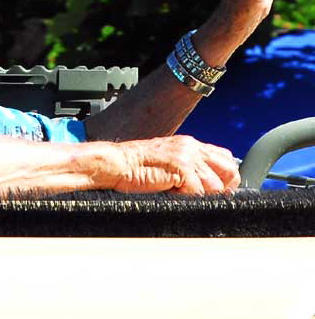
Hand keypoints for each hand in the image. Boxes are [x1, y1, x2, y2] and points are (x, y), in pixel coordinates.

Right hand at [113, 135, 239, 193]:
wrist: (114, 164)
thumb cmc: (134, 168)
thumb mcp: (166, 162)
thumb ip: (186, 168)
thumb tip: (207, 188)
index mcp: (188, 145)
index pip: (225, 158)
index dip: (226, 179)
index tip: (216, 193)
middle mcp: (191, 146)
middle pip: (230, 169)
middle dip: (224, 188)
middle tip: (207, 199)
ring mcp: (187, 156)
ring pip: (216, 186)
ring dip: (203, 197)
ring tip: (182, 197)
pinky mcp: (180, 166)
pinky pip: (199, 193)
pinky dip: (189, 200)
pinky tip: (172, 196)